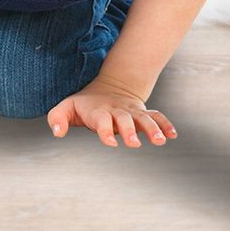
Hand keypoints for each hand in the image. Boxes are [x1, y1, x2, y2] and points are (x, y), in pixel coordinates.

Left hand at [47, 74, 177, 148]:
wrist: (110, 86)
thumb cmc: (84, 104)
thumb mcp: (66, 107)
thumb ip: (58, 118)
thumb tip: (57, 132)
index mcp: (99, 111)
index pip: (102, 120)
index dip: (105, 131)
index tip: (110, 142)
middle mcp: (118, 111)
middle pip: (125, 120)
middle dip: (130, 131)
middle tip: (134, 144)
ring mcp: (132, 112)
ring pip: (144, 118)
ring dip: (152, 129)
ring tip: (161, 141)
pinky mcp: (142, 113)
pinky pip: (156, 117)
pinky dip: (165, 124)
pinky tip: (172, 135)